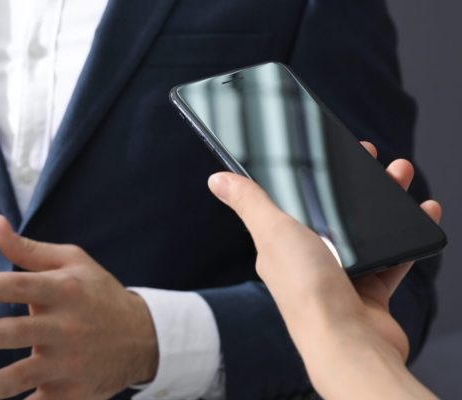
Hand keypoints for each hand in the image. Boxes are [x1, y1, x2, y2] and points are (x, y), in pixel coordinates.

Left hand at [0, 215, 156, 399]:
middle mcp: (65, 327)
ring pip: (23, 376)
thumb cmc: (97, 293)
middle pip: (17, 333)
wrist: (144, 339)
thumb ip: (28, 249)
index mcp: (63, 290)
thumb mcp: (72, 262)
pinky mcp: (72, 393)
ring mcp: (69, 363)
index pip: (19, 286)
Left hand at [207, 142, 441, 398]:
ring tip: (401, 175)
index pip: (296, 201)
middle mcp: (309, 261)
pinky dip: (410, 234)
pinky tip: (422, 213)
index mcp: (281, 245)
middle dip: (359, 183)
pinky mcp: (372, 292)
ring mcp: (342, 276)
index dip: (315, 175)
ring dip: (386, 201)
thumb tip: (217, 179)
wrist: (349, 343)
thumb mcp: (273, 233)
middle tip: (379, 161)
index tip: (337, 150)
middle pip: (337, 213)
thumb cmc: (307, 292)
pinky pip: (394, 257)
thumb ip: (250, 203)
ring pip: (368, 231)